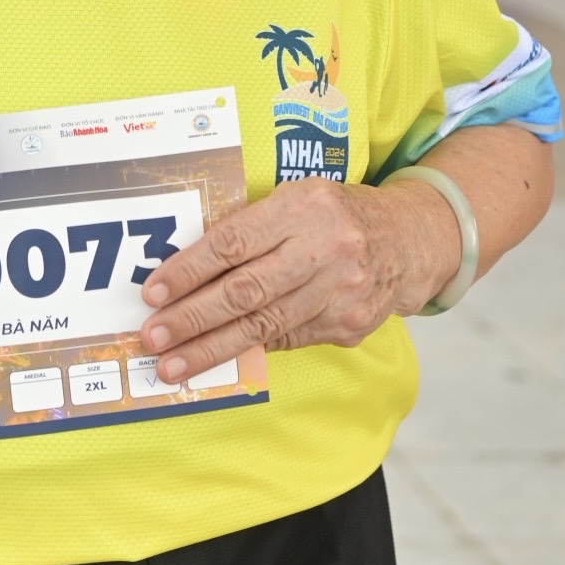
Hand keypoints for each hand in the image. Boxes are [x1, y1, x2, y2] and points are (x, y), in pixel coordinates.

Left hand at [138, 179, 456, 382]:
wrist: (410, 240)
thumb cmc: (336, 214)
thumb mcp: (297, 198)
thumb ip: (252, 226)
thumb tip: (188, 266)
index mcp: (304, 206)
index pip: (234, 242)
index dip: (189, 270)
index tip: (154, 292)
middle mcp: (325, 248)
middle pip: (246, 290)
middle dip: (192, 318)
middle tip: (153, 337)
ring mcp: (340, 291)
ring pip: (263, 325)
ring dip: (212, 349)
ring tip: (173, 366)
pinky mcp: (348, 324)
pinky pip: (287, 340)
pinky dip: (249, 351)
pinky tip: (218, 362)